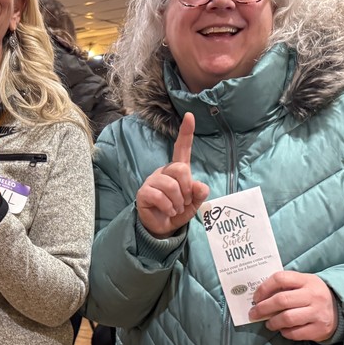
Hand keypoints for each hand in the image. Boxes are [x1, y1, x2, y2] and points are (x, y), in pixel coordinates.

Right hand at [136, 113, 209, 237]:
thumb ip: (200, 193)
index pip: (182, 148)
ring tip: (176, 209)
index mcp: (177, 170)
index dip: (186, 133)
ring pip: (171, 185)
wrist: (163, 228)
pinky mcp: (143, 193)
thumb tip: (198, 185)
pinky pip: (160, 196)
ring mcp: (152, 181)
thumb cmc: (178, 211)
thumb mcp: (194, 203)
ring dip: (178, 202)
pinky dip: (169, 207)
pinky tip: (167, 211)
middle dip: (187, 188)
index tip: (189, 116)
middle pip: (180, 169)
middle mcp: (163, 172)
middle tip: (185, 201)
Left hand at [250, 271, 336, 341]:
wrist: (341, 309)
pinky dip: (285, 332)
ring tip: (269, 323)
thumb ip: (285, 287)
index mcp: (307, 280)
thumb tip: (259, 298)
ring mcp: (318, 313)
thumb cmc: (313, 295)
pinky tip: (283, 329)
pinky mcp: (320, 329)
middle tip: (254, 314)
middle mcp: (313, 295)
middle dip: (262, 308)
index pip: (280, 278)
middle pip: (281, 300)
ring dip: (272, 322)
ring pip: (287, 318)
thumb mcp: (303, 284)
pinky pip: (295, 333)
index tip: (255, 298)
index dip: (263, 288)